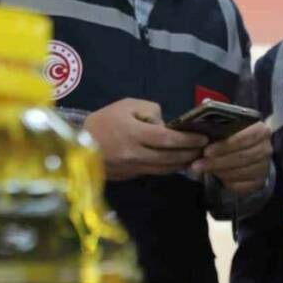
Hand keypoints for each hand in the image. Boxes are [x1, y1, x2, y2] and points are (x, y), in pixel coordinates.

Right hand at [84, 98, 207, 179]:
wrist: (77, 145)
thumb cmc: (104, 120)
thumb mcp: (126, 105)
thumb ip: (150, 111)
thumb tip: (166, 125)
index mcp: (134, 133)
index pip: (167, 139)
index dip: (187, 140)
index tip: (203, 138)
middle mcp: (135, 154)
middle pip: (170, 157)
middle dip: (190, 153)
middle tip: (205, 149)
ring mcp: (133, 168)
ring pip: (165, 169)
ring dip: (183, 164)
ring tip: (196, 157)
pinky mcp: (130, 176)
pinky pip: (155, 172)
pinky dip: (169, 168)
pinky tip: (178, 163)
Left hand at [192, 121, 272, 194]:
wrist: (248, 150)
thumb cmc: (234, 136)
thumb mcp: (229, 127)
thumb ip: (220, 128)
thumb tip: (203, 129)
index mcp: (261, 130)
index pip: (244, 138)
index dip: (224, 145)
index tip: (206, 151)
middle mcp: (266, 148)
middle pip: (241, 157)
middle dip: (217, 162)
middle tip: (197, 165)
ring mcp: (264, 166)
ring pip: (240, 172)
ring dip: (219, 172)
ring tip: (203, 170)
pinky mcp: (259, 181)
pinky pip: (242, 185)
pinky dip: (227, 182)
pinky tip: (216, 177)